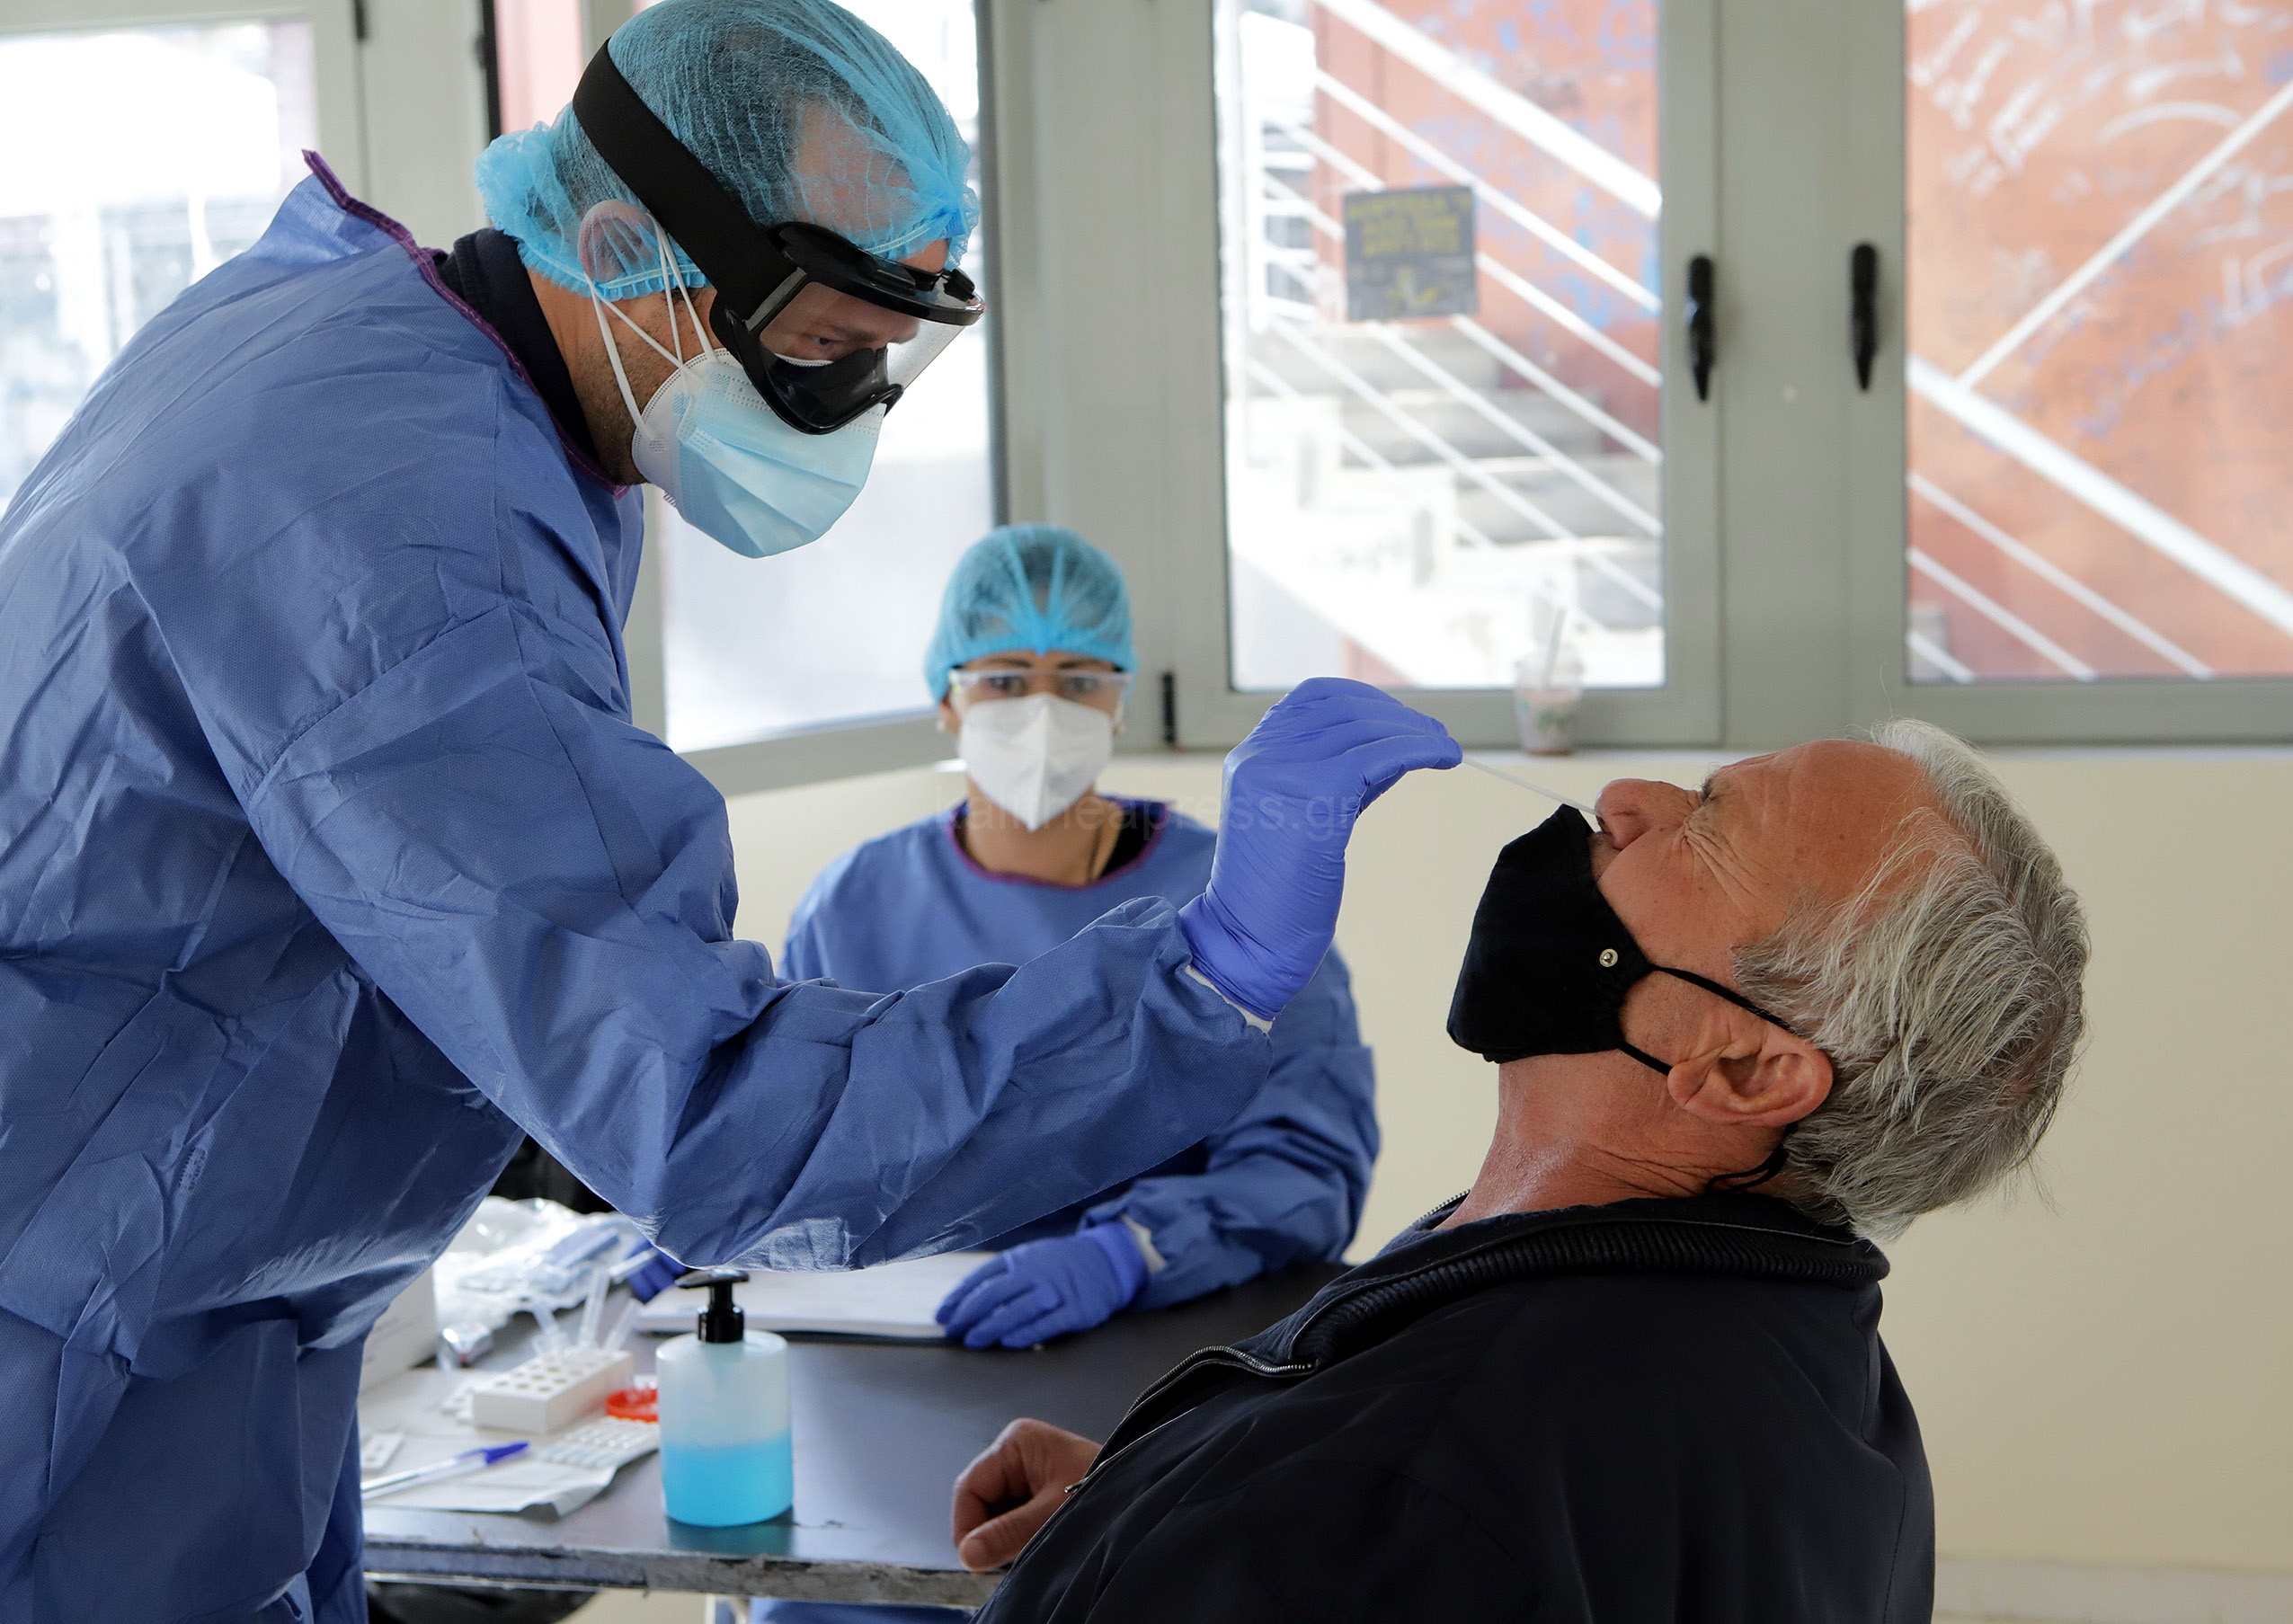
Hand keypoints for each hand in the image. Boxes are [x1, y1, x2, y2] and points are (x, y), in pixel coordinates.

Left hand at [935, 1226, 1146, 1348]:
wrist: (1106, 1262)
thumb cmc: (1058, 1265)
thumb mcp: (1030, 1258)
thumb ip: (1002, 1275)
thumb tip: (964, 1302)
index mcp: (1020, 1258)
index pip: (982, 1277)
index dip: (959, 1297)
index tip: (942, 1314)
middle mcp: (1036, 1271)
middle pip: (995, 1293)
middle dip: (969, 1314)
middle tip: (953, 1331)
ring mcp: (1056, 1290)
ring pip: (1018, 1310)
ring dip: (992, 1326)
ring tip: (974, 1340)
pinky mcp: (1076, 1309)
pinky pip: (1048, 1323)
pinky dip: (1027, 1333)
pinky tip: (1009, 1342)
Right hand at [952, 1418, 1101, 1570]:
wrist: (1146, 1493)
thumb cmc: (1108, 1489)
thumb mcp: (1050, 1515)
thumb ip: (1006, 1533)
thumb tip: (967, 1553)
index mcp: (1017, 1443)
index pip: (969, 1487)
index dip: (968, 1526)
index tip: (976, 1558)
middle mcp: (1019, 1452)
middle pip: (981, 1501)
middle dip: (991, 1532)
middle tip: (1011, 1554)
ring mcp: (1030, 1470)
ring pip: (996, 1513)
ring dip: (1007, 1536)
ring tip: (1033, 1544)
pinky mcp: (1042, 1489)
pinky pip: (1015, 1517)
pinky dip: (1020, 1535)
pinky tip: (1039, 1540)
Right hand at [1179, 677, 1459, 1018]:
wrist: (1251, 939)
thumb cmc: (1279, 892)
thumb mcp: (1305, 816)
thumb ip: (1339, 777)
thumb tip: (1396, 745)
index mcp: (1251, 756)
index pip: (1312, 698)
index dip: (1364, 700)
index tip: (1401, 719)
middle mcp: (1261, 754)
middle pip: (1343, 708)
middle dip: (1397, 716)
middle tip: (1436, 734)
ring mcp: (1283, 771)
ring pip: (1364, 728)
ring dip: (1416, 731)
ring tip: (1446, 748)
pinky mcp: (1315, 794)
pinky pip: (1379, 755)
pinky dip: (1419, 748)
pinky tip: (1443, 757)